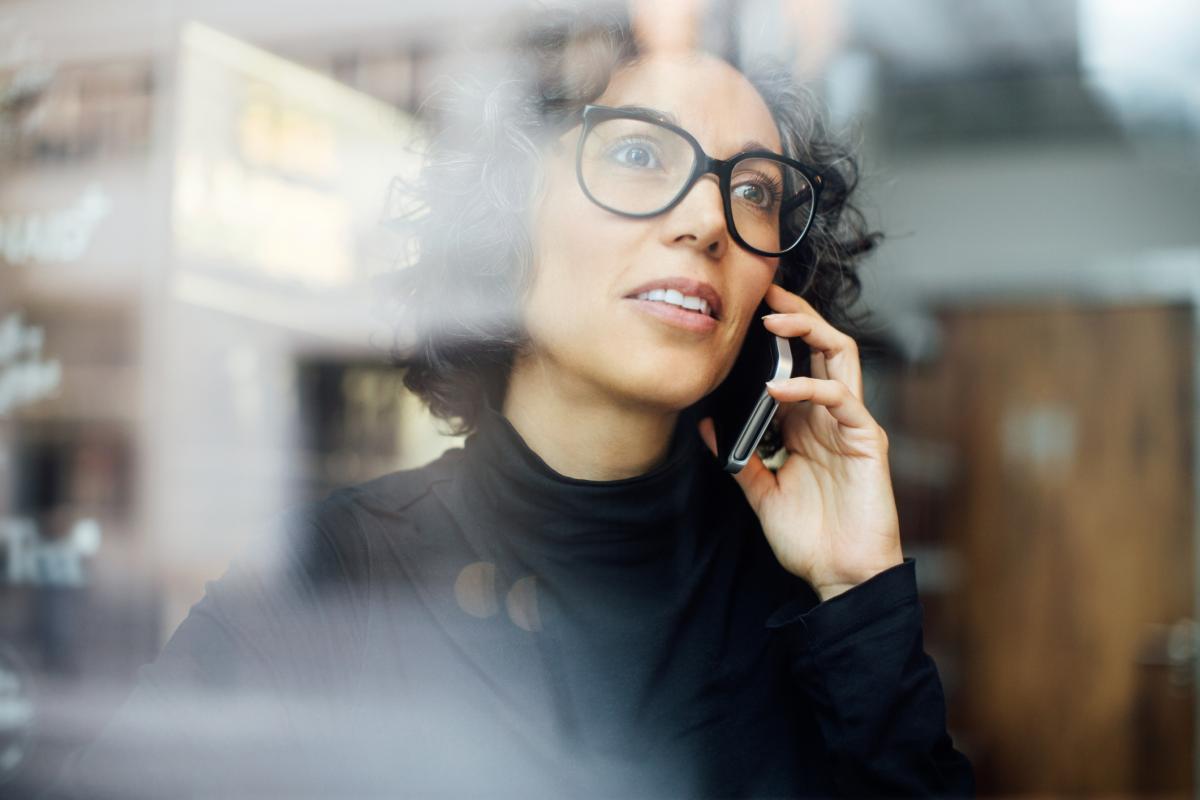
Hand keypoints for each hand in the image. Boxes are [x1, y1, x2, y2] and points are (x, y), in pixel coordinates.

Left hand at [698, 283, 902, 601]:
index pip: (797, 361)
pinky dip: (810, 386)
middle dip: (797, 312)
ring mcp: (851, 424)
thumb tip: (705, 426)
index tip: (744, 310)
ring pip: (841, 355)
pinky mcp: (867, 441)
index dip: (776, 333)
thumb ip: (737, 457)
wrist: (841, 576)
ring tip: (774, 321)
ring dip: (809, 331)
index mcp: (807, 423)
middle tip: (765, 291)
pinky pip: (843, 399)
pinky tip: (778, 389)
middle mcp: (830, 415)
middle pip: (823, 344)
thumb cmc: (809, 537)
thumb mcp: (759, 493)